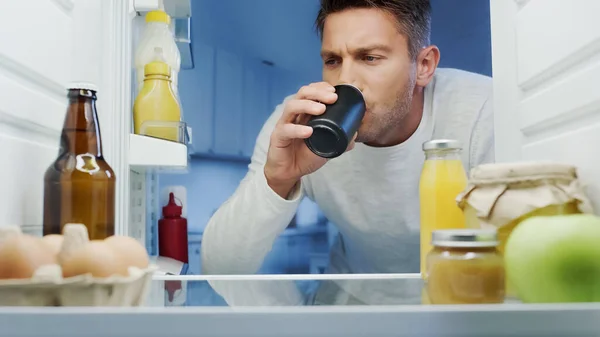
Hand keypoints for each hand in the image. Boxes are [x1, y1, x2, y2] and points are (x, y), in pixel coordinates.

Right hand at [264, 82, 356, 197]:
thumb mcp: (326, 146)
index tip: (334, 90)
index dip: (321, 87)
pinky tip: (309, 131)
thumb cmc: (305, 156)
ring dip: (307, 105)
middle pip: (302, 94)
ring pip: (291, 107)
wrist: (289, 172)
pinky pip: (286, 130)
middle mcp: (294, 115)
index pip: (310, 92)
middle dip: (318, 92)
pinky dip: (297, 129)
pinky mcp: (278, 137)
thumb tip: (355, 134)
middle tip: (332, 97)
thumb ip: (340, 140)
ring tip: (321, 109)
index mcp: (304, 113)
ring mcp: (284, 124)